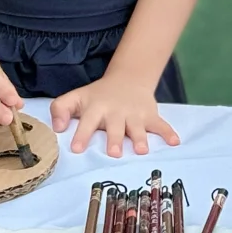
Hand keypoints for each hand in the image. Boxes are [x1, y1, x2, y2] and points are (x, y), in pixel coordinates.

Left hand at [51, 70, 180, 156]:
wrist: (128, 79)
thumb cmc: (97, 96)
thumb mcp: (76, 97)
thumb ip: (60, 110)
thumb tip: (57, 128)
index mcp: (96, 108)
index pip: (87, 121)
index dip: (82, 134)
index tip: (76, 148)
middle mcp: (116, 111)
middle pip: (115, 127)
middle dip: (114, 139)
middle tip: (113, 153)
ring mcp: (135, 114)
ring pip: (138, 127)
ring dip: (140, 138)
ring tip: (141, 150)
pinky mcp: (150, 115)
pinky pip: (161, 124)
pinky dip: (168, 132)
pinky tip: (175, 142)